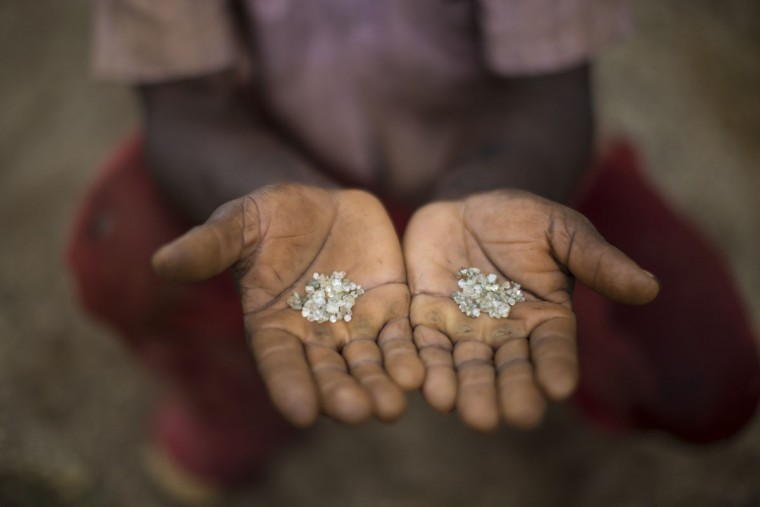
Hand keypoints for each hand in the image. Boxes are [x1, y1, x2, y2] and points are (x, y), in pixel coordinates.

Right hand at [152, 184, 423, 426]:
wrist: (315, 205)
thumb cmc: (266, 217)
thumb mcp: (237, 224)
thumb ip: (208, 246)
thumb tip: (161, 262)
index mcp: (273, 324)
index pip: (279, 361)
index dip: (289, 385)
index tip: (302, 412)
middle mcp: (315, 335)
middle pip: (329, 371)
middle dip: (343, 393)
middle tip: (360, 414)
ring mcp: (354, 324)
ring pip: (369, 361)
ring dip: (381, 384)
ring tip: (394, 406)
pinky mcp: (389, 306)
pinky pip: (402, 334)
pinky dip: (410, 354)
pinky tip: (423, 374)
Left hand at [403, 190, 658, 431]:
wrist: (470, 205)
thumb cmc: (525, 219)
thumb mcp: (563, 231)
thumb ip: (597, 260)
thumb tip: (650, 288)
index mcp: (545, 319)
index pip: (552, 348)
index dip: (555, 366)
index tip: (558, 388)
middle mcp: (505, 334)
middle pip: (506, 369)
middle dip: (503, 392)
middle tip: (502, 418)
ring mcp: (463, 329)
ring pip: (462, 364)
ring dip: (459, 388)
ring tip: (457, 408)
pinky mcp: (425, 317)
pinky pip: (422, 342)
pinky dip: (420, 362)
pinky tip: (417, 382)